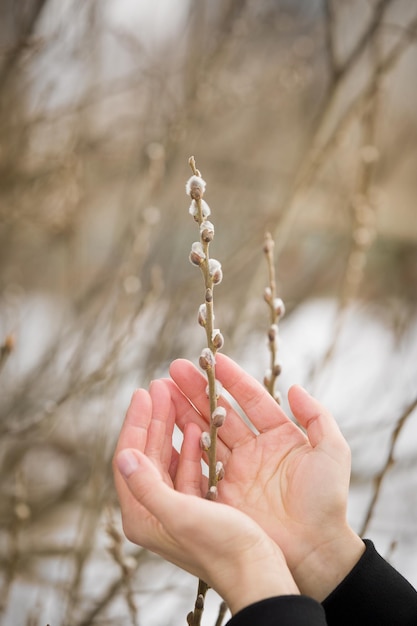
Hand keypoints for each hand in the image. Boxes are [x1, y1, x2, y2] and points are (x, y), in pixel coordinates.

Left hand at [113, 381, 298, 614]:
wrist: (257, 573)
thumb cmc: (221, 547)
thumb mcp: (181, 515)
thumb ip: (148, 487)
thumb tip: (124, 456)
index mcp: (143, 513)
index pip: (130, 457)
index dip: (136, 422)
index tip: (144, 392)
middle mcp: (155, 508)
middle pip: (148, 452)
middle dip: (155, 417)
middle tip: (160, 384)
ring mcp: (177, 505)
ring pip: (170, 455)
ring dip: (174, 426)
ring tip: (177, 395)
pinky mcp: (199, 504)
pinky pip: (190, 466)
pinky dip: (193, 444)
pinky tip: (199, 426)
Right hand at [165, 354, 364, 600]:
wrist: (316, 551)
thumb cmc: (327, 501)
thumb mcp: (333, 452)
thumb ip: (317, 416)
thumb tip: (294, 387)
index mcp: (279, 435)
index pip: (251, 399)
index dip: (232, 378)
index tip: (213, 358)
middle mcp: (253, 449)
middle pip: (220, 412)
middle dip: (197, 389)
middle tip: (174, 369)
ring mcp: (236, 470)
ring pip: (205, 433)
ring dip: (184, 411)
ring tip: (163, 390)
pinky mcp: (222, 492)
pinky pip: (200, 465)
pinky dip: (184, 445)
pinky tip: (168, 425)